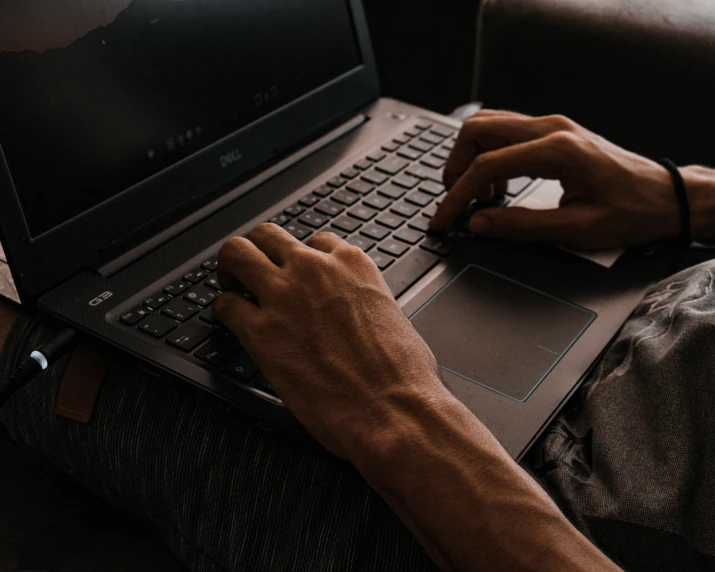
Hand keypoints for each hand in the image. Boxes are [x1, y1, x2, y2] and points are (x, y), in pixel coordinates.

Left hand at [213, 224, 446, 460]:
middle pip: (267, 235)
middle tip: (253, 274)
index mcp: (352, 264)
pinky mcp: (260, 332)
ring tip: (233, 289)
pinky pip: (225, 305)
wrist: (394, 410)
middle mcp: (314, 270)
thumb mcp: (391, 315)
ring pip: (236, 253)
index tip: (296, 277)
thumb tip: (354, 309)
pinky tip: (231, 324)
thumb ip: (363, 299)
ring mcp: (284, 296)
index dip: (301, 261)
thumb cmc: (402, 374)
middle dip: (258, 252)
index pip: (314, 241)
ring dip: (231, 270)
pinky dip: (224, 313)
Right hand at [430, 109, 679, 249]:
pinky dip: (489, 157)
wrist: (665, 196)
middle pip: (477, 130)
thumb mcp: (576, 229)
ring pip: (487, 126)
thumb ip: (521, 226)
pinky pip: (504, 132)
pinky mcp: (553, 132)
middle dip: (456, 169)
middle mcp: (551, 128)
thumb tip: (478, 225)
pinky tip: (499, 189)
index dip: (456, 195)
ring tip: (480, 199)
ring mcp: (552, 125)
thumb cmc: (631, 211)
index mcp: (557, 150)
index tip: (443, 219)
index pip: (486, 164)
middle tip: (457, 203)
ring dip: (470, 160)